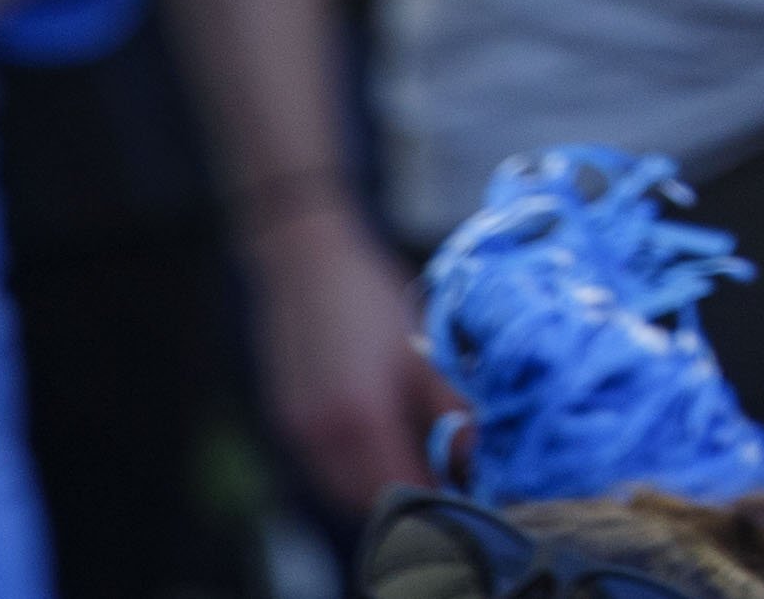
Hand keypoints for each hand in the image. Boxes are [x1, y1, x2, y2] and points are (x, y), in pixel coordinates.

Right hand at [247, 202, 457, 510]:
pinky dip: (353, 472)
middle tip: (448, 478)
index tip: (467, 489)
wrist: (305, 263)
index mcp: (361, 420)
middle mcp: (321, 438)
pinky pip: (322, 471)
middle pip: (366, 501)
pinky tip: (383, 443)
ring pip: (341, 491)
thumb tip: (477, 455)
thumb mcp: (421, 351)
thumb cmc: (369, 298)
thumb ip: (449, 409)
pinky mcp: (286, 424)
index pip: (400, 491)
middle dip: (409, 498)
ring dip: (378, 488)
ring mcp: (297, 434)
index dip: (436, 498)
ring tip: (420, 460)